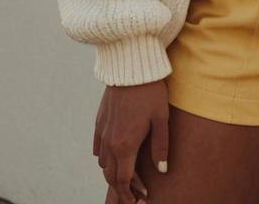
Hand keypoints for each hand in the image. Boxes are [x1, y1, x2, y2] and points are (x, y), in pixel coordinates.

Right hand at [94, 80, 168, 202]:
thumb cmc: (150, 92)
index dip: (130, 193)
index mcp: (125, 145)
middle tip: (137, 191)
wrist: (130, 67)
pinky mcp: (99, 120)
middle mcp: (109, 142)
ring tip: (129, 172)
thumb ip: (160, 147)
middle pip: (111, 175)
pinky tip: (115, 155)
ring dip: (114, 172)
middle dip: (122, 187)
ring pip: (103, 162)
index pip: (123, 180)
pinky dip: (105, 157)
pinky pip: (97, 147)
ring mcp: (102, 131)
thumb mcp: (161, 120)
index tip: (141, 199)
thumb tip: (161, 170)